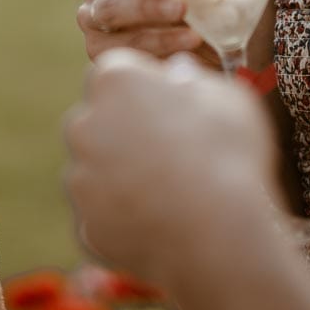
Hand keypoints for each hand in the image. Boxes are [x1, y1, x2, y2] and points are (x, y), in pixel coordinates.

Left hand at [64, 50, 285, 285]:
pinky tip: (158, 221)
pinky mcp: (85, 224)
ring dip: (120, 172)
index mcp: (115, 81)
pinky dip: (122, 215)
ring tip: (169, 190)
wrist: (220, 239)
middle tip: (168, 147)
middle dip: (123, 126)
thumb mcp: (228, 99)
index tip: (170, 103)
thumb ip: (194, 79)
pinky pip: (102, 212)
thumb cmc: (229, 157)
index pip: (116, 70)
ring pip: (95, 167)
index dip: (144, 85)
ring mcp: (80, 178)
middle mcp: (84, 124)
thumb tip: (179, 72)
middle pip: (97, 117)